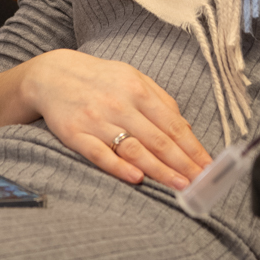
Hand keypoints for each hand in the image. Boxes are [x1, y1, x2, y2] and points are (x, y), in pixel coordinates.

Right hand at [21, 49, 212, 190]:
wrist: (53, 75)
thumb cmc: (100, 79)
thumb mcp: (133, 78)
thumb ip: (160, 100)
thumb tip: (185, 127)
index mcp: (137, 89)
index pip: (171, 123)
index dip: (192, 147)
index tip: (207, 165)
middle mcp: (119, 104)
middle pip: (157, 139)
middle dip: (182, 163)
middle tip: (200, 182)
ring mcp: (96, 120)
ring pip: (133, 148)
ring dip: (159, 169)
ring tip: (179, 185)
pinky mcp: (75, 134)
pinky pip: (99, 153)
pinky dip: (118, 166)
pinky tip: (136, 178)